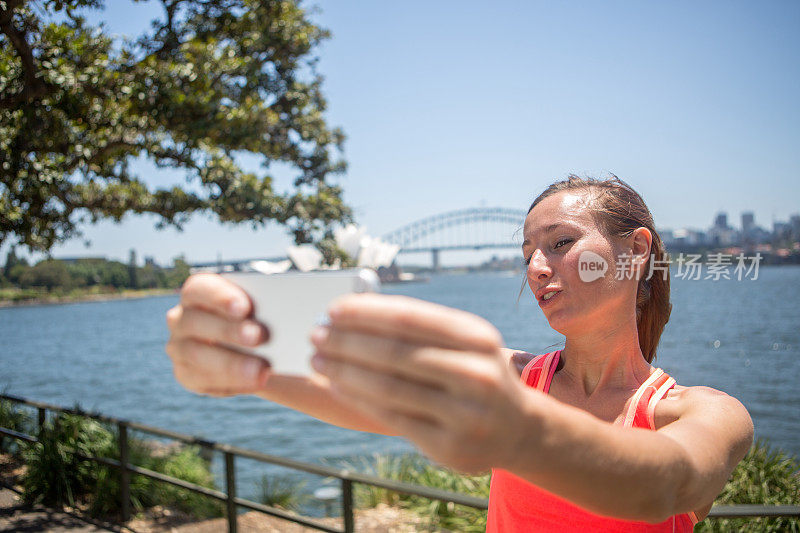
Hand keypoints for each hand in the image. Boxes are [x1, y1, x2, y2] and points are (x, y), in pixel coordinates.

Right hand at [166, 273, 270, 396]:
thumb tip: (283, 305)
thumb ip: (268, 303)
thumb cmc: (262, 318)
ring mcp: (179, 347)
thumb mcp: (266, 307)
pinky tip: (256, 381)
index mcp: (199, 292)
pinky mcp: (186, 374)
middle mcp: (182, 318)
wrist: (261, 350)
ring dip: (230, 363)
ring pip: (195, 354)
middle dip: (228, 331)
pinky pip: (201, 380)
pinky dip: (231, 382)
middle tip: (259, 337)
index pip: (199, 288)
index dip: (220, 297)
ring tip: (262, 369)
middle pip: (195, 321)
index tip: (245, 308)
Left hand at [310, 293, 534, 472]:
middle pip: (395, 352)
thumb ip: (418, 327)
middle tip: (316, 333)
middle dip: (348, 341)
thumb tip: (352, 312)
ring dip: (344, 370)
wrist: (517, 429)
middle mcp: (476, 373)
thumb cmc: (474, 373)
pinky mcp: (449, 446)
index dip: (367, 312)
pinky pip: (391, 417)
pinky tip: (337, 385)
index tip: (333, 308)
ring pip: (389, 387)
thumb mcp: (463, 342)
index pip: (411, 318)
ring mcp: (465, 414)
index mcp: (478, 337)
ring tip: (317, 359)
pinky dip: (357, 398)